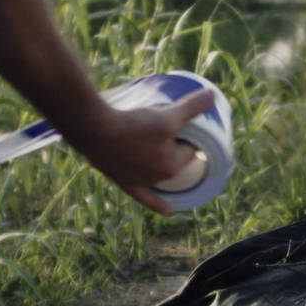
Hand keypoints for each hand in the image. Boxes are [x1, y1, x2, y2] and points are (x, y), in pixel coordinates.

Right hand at [74, 89, 217, 214]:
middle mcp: (159, 180)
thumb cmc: (132, 124)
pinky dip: (156, 203)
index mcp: (172, 167)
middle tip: (165, 132)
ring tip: (158, 149)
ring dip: (163, 166)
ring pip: (160, 174)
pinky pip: (144, 197)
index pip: (190, 150)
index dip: (186, 136)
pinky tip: (167, 210)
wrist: (93, 130)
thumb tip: (212, 95)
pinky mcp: (124, 183)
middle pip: (175, 162)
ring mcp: (141, 183)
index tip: (177, 124)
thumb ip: (191, 107)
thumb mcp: (166, 115)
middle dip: (175, 149)